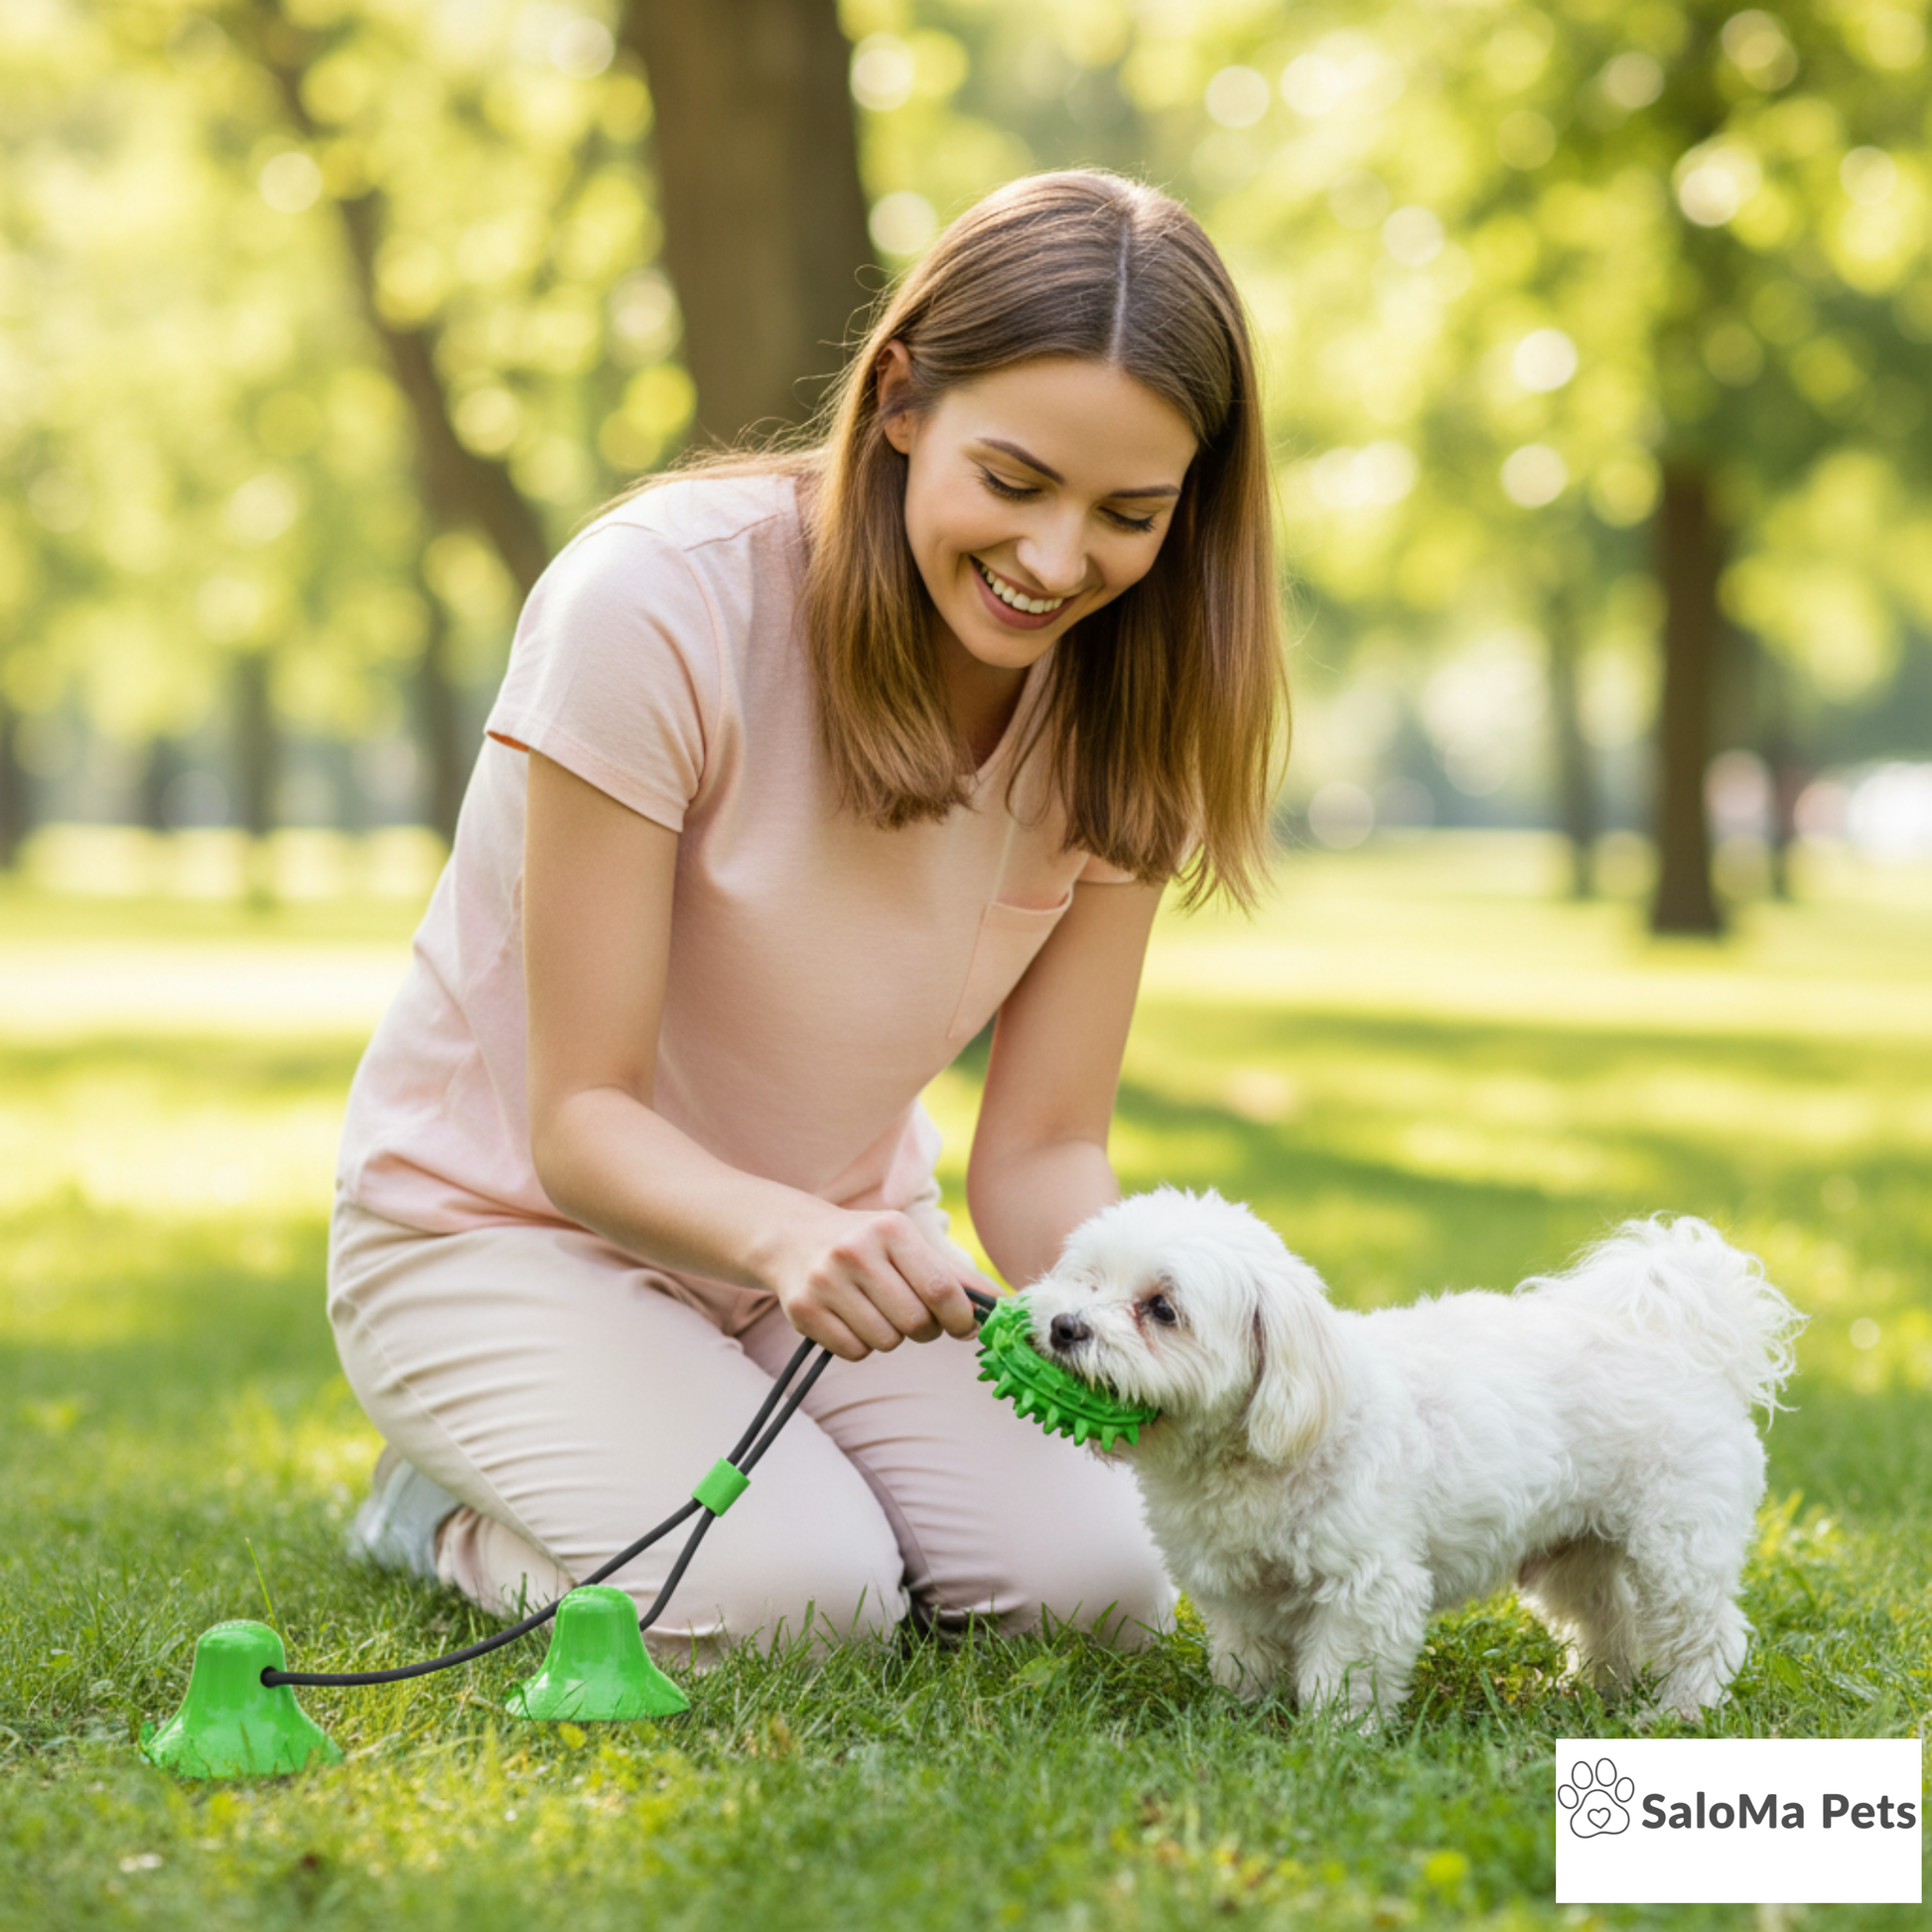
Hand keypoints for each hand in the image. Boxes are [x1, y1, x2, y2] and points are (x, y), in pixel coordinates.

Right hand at [766, 1202, 992, 1360]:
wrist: (791, 1237)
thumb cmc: (865, 1243)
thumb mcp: (907, 1242)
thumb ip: (953, 1274)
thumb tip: (1002, 1304)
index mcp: (891, 1229)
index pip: (941, 1288)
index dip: (961, 1318)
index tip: (963, 1325)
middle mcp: (855, 1251)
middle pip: (915, 1323)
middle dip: (925, 1329)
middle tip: (915, 1317)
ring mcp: (825, 1281)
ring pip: (886, 1341)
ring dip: (891, 1337)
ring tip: (877, 1311)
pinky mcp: (803, 1310)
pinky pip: (855, 1352)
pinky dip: (861, 1345)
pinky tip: (851, 1319)